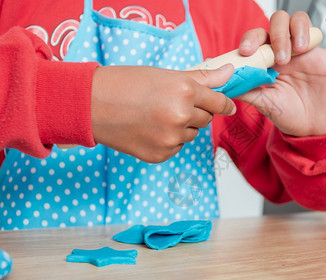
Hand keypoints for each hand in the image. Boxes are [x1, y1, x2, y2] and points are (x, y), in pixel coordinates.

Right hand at [91, 64, 235, 162]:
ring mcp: (170, 138)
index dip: (223, 104)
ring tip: (156, 115)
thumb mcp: (165, 74)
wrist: (91, 104)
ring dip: (182, 127)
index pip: (218, 103)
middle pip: (206, 120)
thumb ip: (202, 77)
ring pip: (191, 134)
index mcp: (185, 91)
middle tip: (173, 103)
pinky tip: (150, 129)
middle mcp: (181, 116)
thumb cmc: (125, 84)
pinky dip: (169, 140)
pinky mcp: (160, 155)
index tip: (227, 106)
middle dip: (196, 112)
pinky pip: (176, 147)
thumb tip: (230, 72)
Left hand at [237, 12, 325, 136]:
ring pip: (303, 22)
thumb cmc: (286, 114)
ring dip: (299, 30)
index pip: (259, 36)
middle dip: (278, 35)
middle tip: (281, 59)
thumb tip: (224, 83)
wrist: (311, 129)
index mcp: (269, 59)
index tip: (247, 51)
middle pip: (279, 22)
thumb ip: (246, 91)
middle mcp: (288, 50)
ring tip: (299, 51)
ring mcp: (310, 53)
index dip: (251, 38)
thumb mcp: (264, 103)